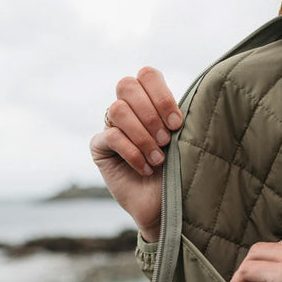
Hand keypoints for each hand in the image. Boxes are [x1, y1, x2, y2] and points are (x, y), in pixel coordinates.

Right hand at [89, 67, 182, 242]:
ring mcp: (110, 127)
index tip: (177, 124)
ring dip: (142, 136)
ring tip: (158, 160)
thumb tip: (182, 101)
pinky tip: (145, 169)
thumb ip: (175, 117)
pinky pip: (111, 136)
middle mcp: (128, 110)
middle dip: (151, 114)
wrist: (165, 206)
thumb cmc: (177, 173)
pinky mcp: (99, 147)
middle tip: (166, 141)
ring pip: (118, 110)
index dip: (161, 96)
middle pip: (127, 86)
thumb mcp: (182, 141)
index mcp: (149, 101)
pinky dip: (132, 153)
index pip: (147, 75)